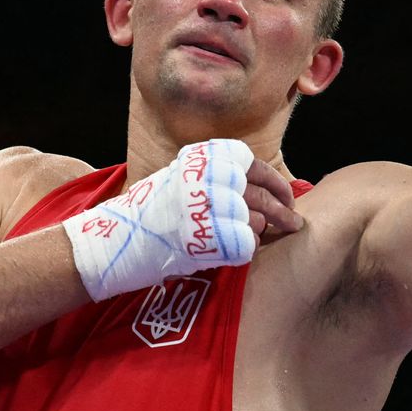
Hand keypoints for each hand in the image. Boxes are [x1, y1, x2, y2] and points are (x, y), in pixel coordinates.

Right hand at [63, 139, 296, 300]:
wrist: (117, 238)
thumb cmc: (151, 212)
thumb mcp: (183, 178)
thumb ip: (217, 178)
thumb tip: (260, 187)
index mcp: (204, 160)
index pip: (254, 165)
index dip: (275, 183)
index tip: (286, 195)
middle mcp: (210, 179)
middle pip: (261, 195)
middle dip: (284, 211)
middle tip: (295, 223)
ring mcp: (211, 208)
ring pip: (257, 220)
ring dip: (263, 231)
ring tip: (265, 237)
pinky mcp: (212, 237)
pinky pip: (246, 245)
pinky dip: (248, 249)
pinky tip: (241, 250)